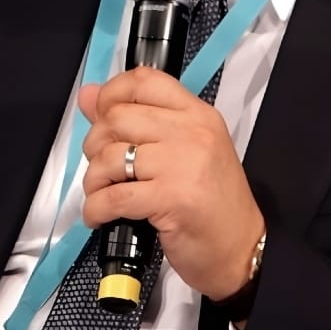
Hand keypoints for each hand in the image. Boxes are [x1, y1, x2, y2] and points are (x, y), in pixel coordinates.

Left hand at [79, 66, 265, 300]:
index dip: (110, 94)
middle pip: (117, 117)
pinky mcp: (170, 198)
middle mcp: (191, 132)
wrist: (242, 248)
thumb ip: (135, 119)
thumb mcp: (182, 150)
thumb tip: (87, 94)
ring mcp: (181, 163)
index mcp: (196, 114)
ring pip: (110, 156)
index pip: (144, 81)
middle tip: (103, 166)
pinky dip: (96, 208)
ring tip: (101, 193)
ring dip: (94, 180)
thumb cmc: (213, 202)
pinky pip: (113, 196)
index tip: (101, 117)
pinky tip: (99, 216)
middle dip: (95, 144)